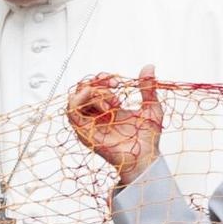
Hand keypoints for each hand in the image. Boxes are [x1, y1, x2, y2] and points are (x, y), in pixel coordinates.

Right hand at [67, 68, 165, 184]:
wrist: (146, 157)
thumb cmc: (149, 138)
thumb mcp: (151, 107)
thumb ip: (148, 87)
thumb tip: (149, 67)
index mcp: (109, 109)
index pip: (96, 87)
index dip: (102, 79)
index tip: (116, 82)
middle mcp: (97, 116)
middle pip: (84, 90)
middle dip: (98, 83)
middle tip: (115, 88)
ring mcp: (90, 124)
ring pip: (76, 98)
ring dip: (90, 92)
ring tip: (109, 100)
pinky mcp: (84, 132)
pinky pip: (71, 112)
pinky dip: (78, 100)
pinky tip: (92, 95)